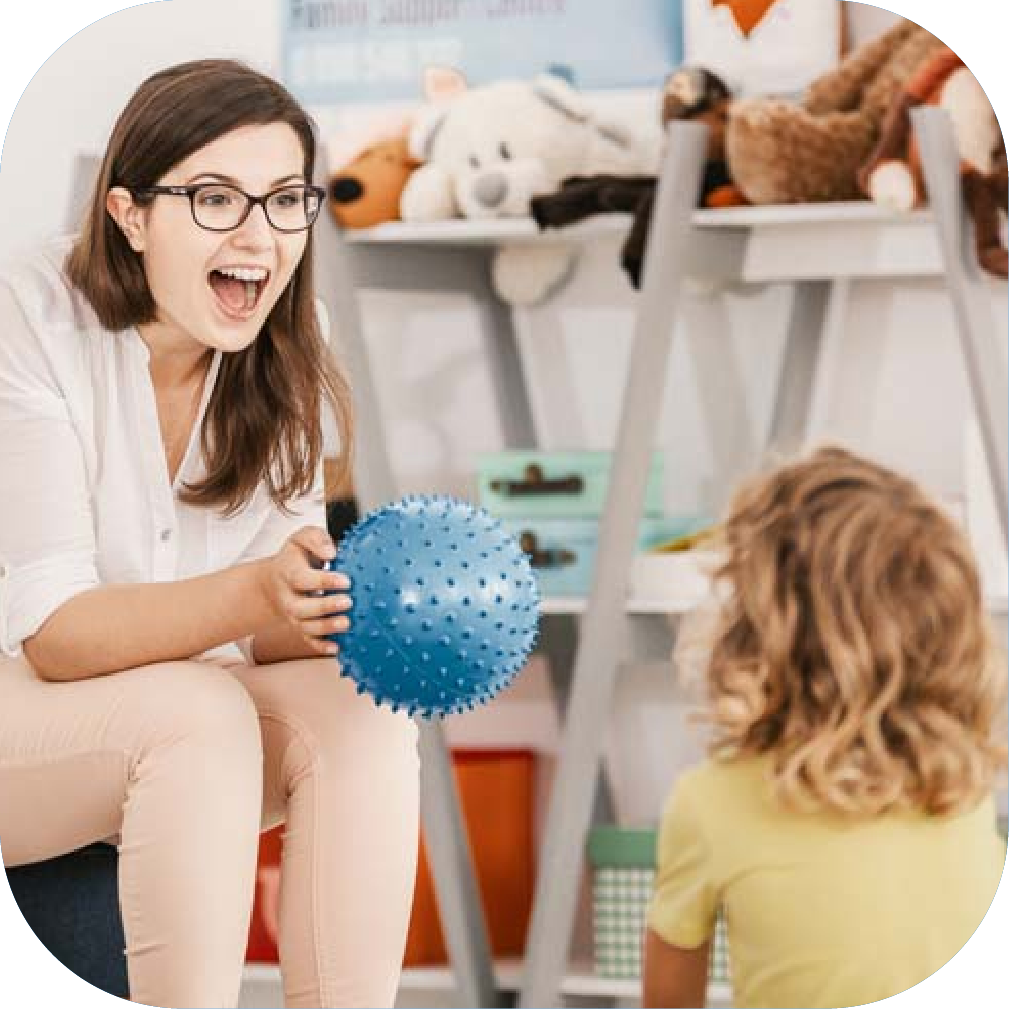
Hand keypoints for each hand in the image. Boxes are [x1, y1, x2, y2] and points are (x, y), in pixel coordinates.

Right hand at [258, 526, 351, 655]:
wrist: (275, 579)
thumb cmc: (296, 556)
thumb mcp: (302, 538)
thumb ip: (316, 538)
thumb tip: (331, 552)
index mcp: (288, 572)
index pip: (302, 579)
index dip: (323, 581)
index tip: (345, 580)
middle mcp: (288, 597)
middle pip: (302, 607)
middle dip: (325, 607)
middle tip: (348, 602)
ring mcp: (294, 615)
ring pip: (306, 627)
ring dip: (326, 628)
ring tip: (347, 623)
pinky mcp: (301, 627)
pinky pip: (308, 641)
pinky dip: (321, 647)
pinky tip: (337, 648)